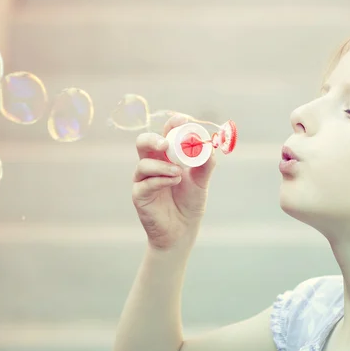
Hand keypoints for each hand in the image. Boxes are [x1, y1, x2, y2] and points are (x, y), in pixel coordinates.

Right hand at [132, 114, 216, 249]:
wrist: (182, 230)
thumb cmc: (190, 202)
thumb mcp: (202, 181)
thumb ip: (206, 163)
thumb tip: (209, 146)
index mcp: (167, 156)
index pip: (166, 133)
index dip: (172, 124)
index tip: (182, 120)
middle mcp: (153, 164)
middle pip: (144, 142)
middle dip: (153, 139)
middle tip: (165, 144)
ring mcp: (144, 179)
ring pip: (143, 163)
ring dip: (162, 166)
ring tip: (178, 174)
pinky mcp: (139, 194)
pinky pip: (145, 183)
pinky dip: (160, 180)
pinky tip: (172, 182)